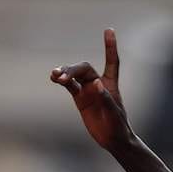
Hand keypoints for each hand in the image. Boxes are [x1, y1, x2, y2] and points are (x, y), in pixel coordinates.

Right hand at [51, 29, 130, 150]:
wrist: (113, 140)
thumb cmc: (118, 127)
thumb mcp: (114, 114)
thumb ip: (105, 98)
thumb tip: (96, 83)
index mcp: (111, 84)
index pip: (111, 62)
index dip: (110, 47)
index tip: (108, 30)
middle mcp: (98, 83)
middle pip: (84, 69)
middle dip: (73, 70)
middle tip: (62, 77)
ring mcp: (88, 90)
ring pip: (74, 75)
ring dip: (65, 73)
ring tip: (55, 75)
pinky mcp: (80, 98)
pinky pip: (69, 86)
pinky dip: (62, 81)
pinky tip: (54, 78)